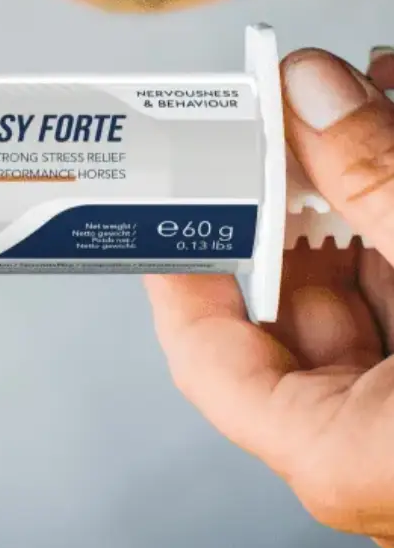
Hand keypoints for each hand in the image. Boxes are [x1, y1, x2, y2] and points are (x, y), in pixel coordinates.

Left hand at [145, 47, 393, 547]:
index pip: (210, 362)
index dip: (180, 264)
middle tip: (286, 113)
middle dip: (294, 190)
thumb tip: (311, 92)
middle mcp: (377, 442)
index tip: (174, 186)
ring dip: (359, 187)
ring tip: (355, 100)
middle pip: (293, 303)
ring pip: (364, 285)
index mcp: (347, 455)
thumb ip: (387, 184)